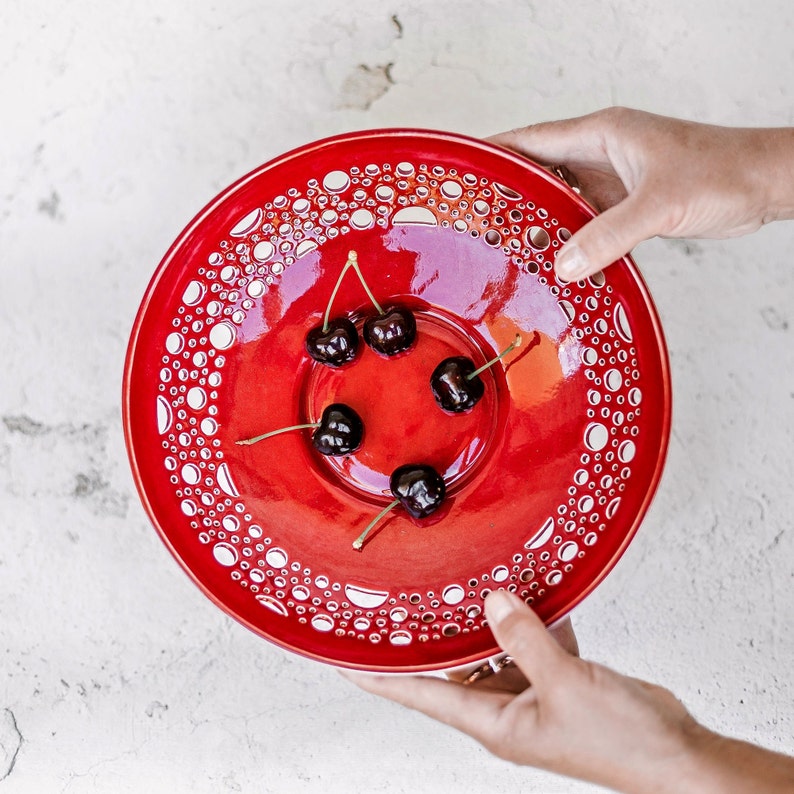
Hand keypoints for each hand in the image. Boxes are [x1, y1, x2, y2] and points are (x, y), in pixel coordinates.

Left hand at [343, 590, 793, 793]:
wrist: (678, 755)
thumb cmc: (624, 743)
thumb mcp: (566, 684)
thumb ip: (525, 639)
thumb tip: (492, 601)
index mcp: (496, 722)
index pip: (421, 695)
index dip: (381, 678)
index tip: (345, 661)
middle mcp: (507, 707)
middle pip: (456, 665)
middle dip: (437, 633)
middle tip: (408, 596)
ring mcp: (532, 692)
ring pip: (495, 646)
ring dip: (490, 617)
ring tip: (468, 581)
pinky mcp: (559, 677)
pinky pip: (532, 640)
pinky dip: (531, 617)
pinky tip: (528, 590)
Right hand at [490, 107, 793, 280]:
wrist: (762, 185)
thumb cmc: (722, 172)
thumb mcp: (659, 203)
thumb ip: (609, 235)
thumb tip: (564, 265)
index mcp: (603, 134)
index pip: (534, 140)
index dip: (496, 154)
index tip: (466, 171)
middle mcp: (602, 155)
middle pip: (541, 173)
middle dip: (511, 197)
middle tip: (479, 223)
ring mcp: (613, 182)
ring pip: (561, 202)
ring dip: (540, 224)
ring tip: (508, 248)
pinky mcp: (626, 207)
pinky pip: (585, 224)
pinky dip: (568, 241)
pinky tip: (555, 261)